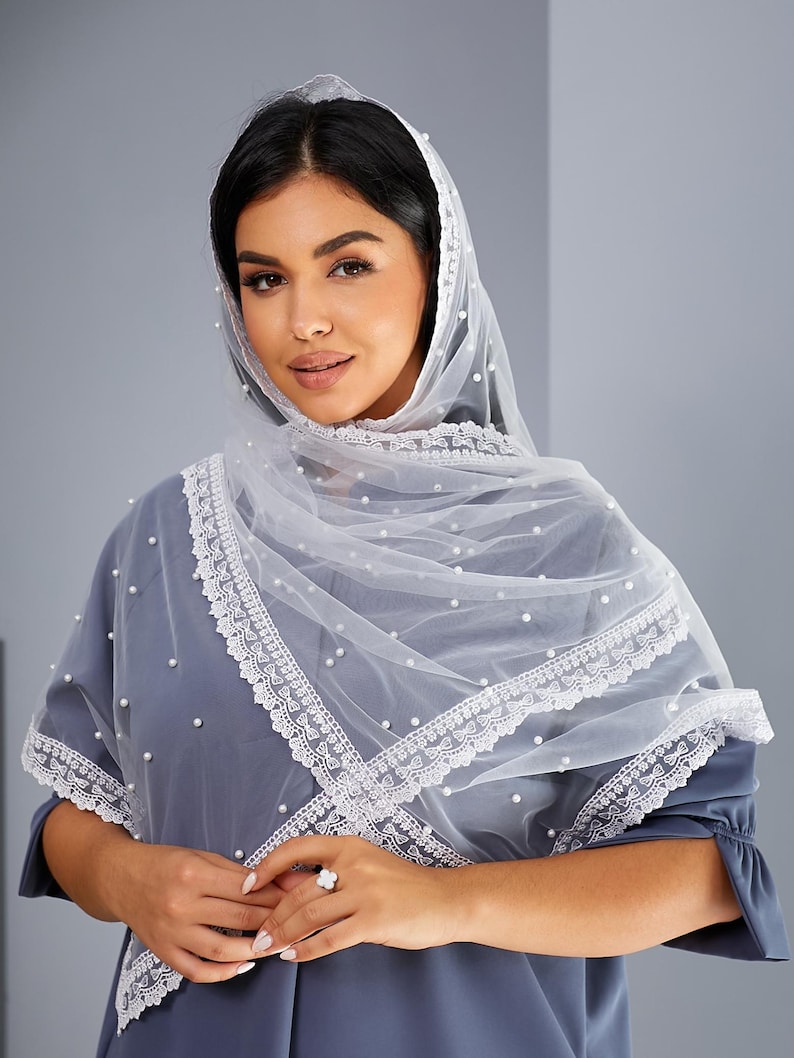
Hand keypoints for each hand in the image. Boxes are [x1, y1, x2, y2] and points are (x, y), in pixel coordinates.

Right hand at [107, 841, 296, 982]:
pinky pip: (197, 970)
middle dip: (272, 921)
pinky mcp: (163, 952)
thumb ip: (238, 873)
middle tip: (293, 922)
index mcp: (193, 875)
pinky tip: (242, 965)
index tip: (295, 899)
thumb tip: (278, 882)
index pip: (246, 890)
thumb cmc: (166, 863)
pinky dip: (223, 972)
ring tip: (273, 945)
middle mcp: (181, 905)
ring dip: (254, 950)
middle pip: (239, 918)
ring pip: (223, 949)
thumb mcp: (202, 857)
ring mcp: (172, 933)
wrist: (121, 879)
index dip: (275, 896)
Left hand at [243, 835, 463, 962]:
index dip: (267, 866)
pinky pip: (330, 938)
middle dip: (271, 915)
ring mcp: (364, 892)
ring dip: (282, 935)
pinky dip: (307, 950)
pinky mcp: (373, 920)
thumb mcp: (367, 865)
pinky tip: (294, 957)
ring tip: (267, 947)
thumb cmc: (404, 885)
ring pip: (309, 916)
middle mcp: (354, 864)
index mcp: (349, 845)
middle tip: (255, 933)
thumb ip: (333, 873)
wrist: (446, 899)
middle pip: (298, 891)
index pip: (296, 848)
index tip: (248, 884)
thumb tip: (288, 889)